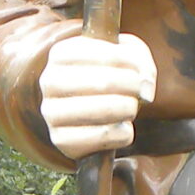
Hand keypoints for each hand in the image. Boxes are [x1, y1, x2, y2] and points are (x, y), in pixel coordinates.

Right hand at [38, 32, 156, 159]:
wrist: (91, 115)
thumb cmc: (109, 79)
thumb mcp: (126, 58)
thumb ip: (140, 60)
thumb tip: (144, 88)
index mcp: (61, 54)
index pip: (108, 55)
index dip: (134, 65)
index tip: (140, 74)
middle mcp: (49, 81)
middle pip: (106, 82)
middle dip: (134, 89)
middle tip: (140, 93)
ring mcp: (52, 113)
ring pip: (106, 110)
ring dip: (129, 109)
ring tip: (128, 109)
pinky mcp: (61, 140)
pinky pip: (106, 136)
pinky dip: (123, 133)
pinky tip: (117, 128)